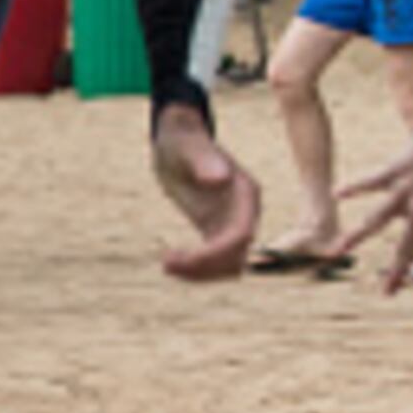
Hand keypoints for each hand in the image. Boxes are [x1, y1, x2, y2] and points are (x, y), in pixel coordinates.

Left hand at [149, 107, 259, 280]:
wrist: (179, 140)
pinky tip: (169, 262)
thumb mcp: (188, 147)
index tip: (181, 258)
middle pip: (237, 255)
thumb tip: (221, 179)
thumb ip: (204, 160)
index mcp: (245, 193)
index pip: (240, 235)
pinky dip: (195, 268)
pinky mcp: (216, 228)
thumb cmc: (183, 140)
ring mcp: (232, 221)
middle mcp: (245, 211)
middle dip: (205, 267)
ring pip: (229, 264)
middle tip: (167, 264)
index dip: (214, 254)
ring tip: (166, 264)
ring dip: (200, 273)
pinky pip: (215, 259)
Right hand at [334, 102, 412, 302]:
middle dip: (396, 275)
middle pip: (405, 250)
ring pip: (376, 220)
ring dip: (356, 237)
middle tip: (387, 293)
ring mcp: (406, 191)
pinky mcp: (396, 170)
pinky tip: (336, 194)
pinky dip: (353, 187)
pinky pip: (369, 181)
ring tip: (335, 251)